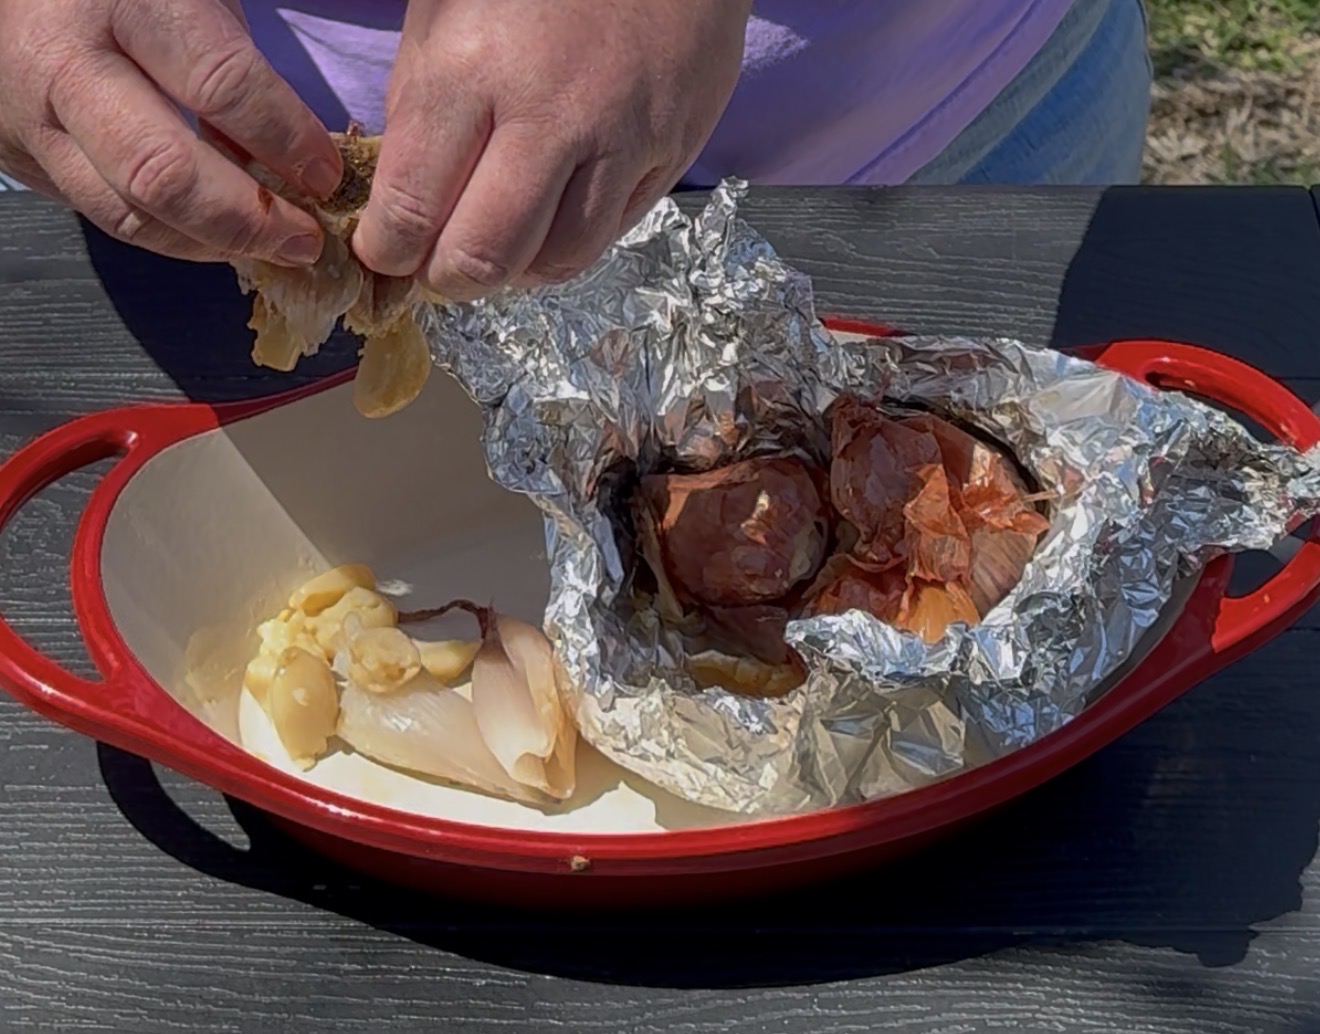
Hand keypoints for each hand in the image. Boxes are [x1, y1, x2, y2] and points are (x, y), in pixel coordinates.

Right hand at [0, 0, 343, 264]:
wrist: (29, 1)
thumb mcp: (194, 0)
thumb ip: (237, 73)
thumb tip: (302, 165)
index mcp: (119, 0)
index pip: (218, 85)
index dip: (284, 140)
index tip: (327, 176)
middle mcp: (63, 65)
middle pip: (162, 174)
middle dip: (248, 221)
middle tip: (304, 240)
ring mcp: (30, 121)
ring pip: (130, 216)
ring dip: (214, 245)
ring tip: (272, 246)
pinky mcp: (23, 161)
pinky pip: (109, 220)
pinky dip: (177, 238)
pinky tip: (221, 236)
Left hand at [353, 0, 750, 300]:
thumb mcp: (445, 9)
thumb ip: (418, 107)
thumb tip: (403, 199)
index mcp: (470, 71)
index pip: (410, 209)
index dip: (387, 251)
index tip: (385, 251)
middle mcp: (549, 117)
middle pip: (484, 258)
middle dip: (448, 279)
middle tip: (438, 265)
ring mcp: (620, 140)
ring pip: (555, 261)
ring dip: (515, 271)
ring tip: (498, 243)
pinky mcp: (671, 152)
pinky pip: (609, 234)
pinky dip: (568, 245)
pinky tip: (549, 220)